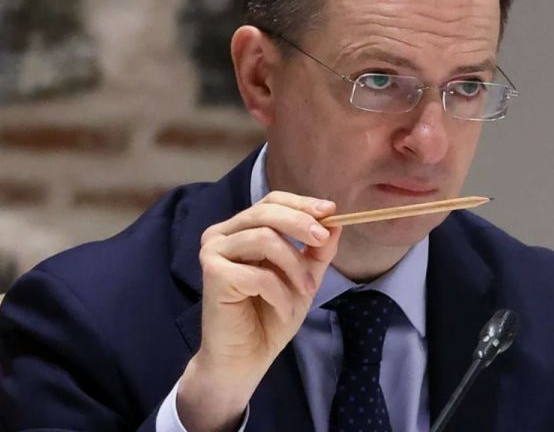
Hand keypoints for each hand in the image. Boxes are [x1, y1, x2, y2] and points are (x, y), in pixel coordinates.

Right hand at [177, 191, 339, 430]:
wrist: (246, 358)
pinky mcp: (213, 274)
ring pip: (264, 239)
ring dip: (294, 266)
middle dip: (301, 224)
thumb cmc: (270, 316)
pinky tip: (284, 310)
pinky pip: (258, 273)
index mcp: (242, 229)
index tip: (331, 211)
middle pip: (266, 212)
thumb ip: (316, 251)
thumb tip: (335, 222)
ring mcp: (214, 252)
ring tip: (306, 291)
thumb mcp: (303, 277)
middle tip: (324, 240)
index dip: (301, 203)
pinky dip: (279, 293)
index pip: (271, 201)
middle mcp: (222, 234)